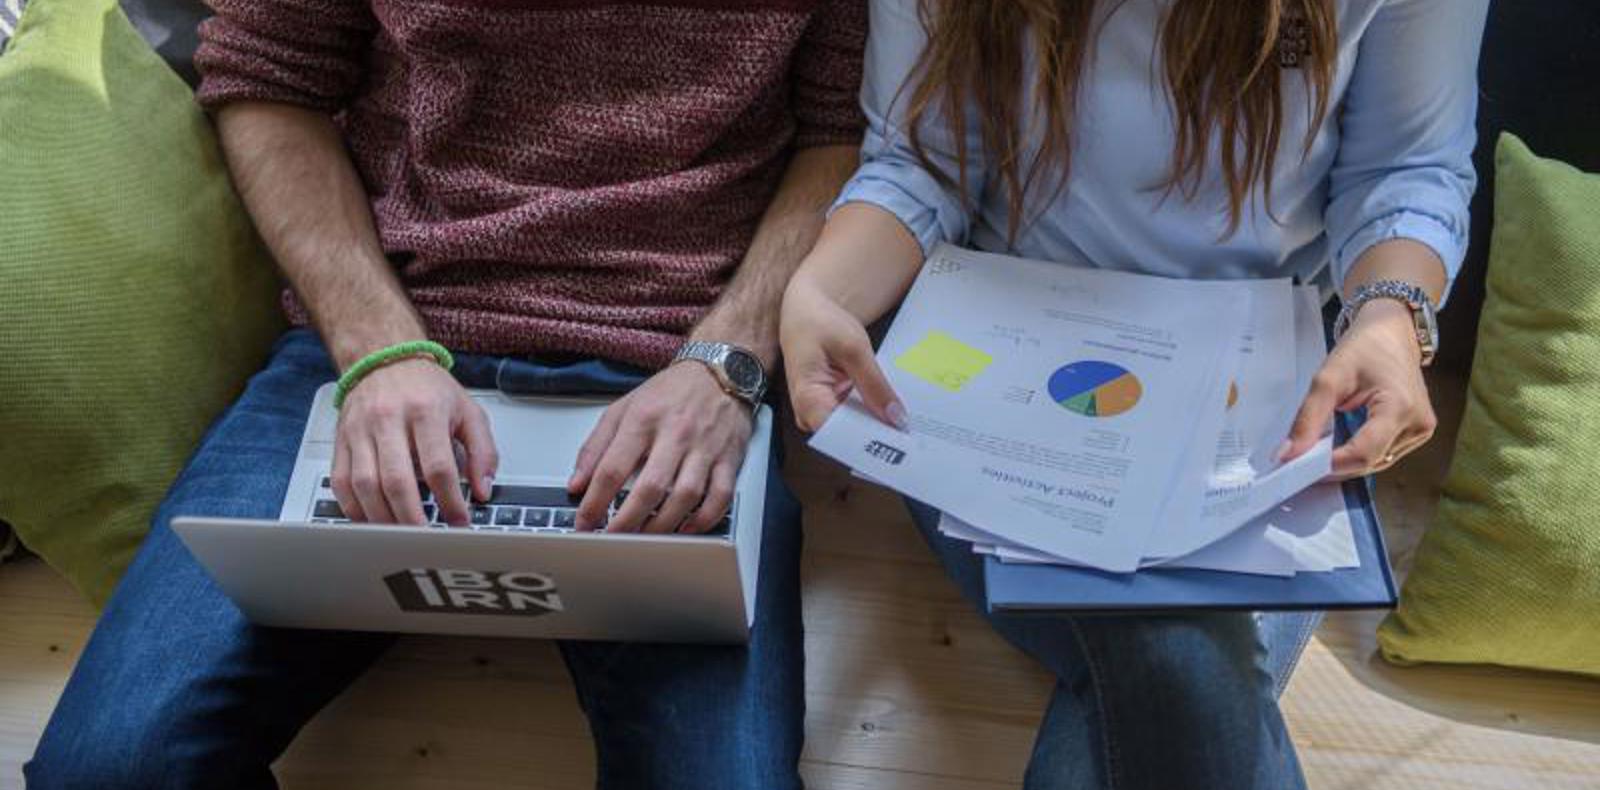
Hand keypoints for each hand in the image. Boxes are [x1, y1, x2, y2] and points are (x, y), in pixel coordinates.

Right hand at [331, 359, 497, 525]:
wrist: (384, 358)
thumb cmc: (427, 388)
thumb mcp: (468, 411)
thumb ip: (483, 451)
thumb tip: (483, 489)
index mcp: (425, 410)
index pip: (438, 466)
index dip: (450, 500)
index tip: (459, 521)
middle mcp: (388, 419)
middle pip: (396, 480)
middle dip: (412, 518)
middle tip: (426, 539)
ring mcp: (360, 430)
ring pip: (364, 485)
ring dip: (383, 519)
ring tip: (402, 535)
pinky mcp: (341, 440)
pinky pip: (340, 482)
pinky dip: (355, 509)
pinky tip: (373, 520)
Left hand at [568, 361, 753, 532]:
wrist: (721, 370)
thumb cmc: (671, 391)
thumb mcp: (623, 407)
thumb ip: (596, 445)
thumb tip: (578, 483)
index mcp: (643, 419)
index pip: (613, 469)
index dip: (595, 502)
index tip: (585, 522)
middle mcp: (675, 434)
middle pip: (649, 488)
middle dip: (627, 521)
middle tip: (613, 538)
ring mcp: (705, 448)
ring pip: (685, 496)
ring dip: (663, 525)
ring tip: (644, 537)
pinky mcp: (729, 458)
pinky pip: (720, 496)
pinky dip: (704, 518)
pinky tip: (686, 527)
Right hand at [781, 278, 906, 432]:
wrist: (805, 311)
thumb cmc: (821, 323)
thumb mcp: (854, 349)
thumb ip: (875, 386)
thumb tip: (896, 419)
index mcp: (808, 400)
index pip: (841, 437)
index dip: (872, 441)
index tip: (902, 442)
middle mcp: (809, 415)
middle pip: (848, 438)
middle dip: (881, 434)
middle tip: (914, 434)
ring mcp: (819, 414)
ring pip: (854, 431)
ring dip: (879, 426)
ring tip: (909, 425)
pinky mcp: (830, 409)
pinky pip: (855, 419)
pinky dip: (874, 415)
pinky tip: (894, 411)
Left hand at [1282, 299, 1437, 479]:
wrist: (1392, 332)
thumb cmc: (1365, 347)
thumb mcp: (1328, 377)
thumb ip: (1308, 418)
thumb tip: (1288, 454)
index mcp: (1400, 407)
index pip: (1363, 453)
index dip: (1330, 466)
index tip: (1298, 465)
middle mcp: (1417, 424)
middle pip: (1369, 462)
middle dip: (1333, 466)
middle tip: (1299, 461)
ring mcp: (1421, 430)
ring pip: (1376, 463)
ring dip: (1345, 463)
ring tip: (1316, 453)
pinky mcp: (1418, 432)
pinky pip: (1383, 454)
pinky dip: (1358, 455)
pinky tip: (1338, 448)